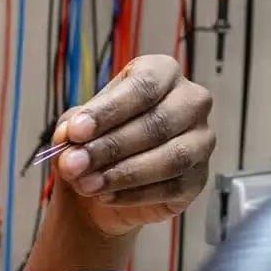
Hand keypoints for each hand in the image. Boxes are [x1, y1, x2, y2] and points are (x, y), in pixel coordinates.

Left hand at [49, 55, 215, 235]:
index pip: (144, 86)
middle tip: (75, 164)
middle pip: (158, 122)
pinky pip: (172, 188)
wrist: (102, 184)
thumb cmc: (97, 140)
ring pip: (171, 158)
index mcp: (163, 73)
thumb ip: (73, 127)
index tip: (76, 131)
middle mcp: (190, 101)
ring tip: (87, 184)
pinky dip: (134, 195)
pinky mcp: (199, 178)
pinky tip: (106, 197)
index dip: (109, 110)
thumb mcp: (76, 127)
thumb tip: (69, 137)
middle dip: (112, 146)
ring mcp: (201, 140)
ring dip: (124, 173)